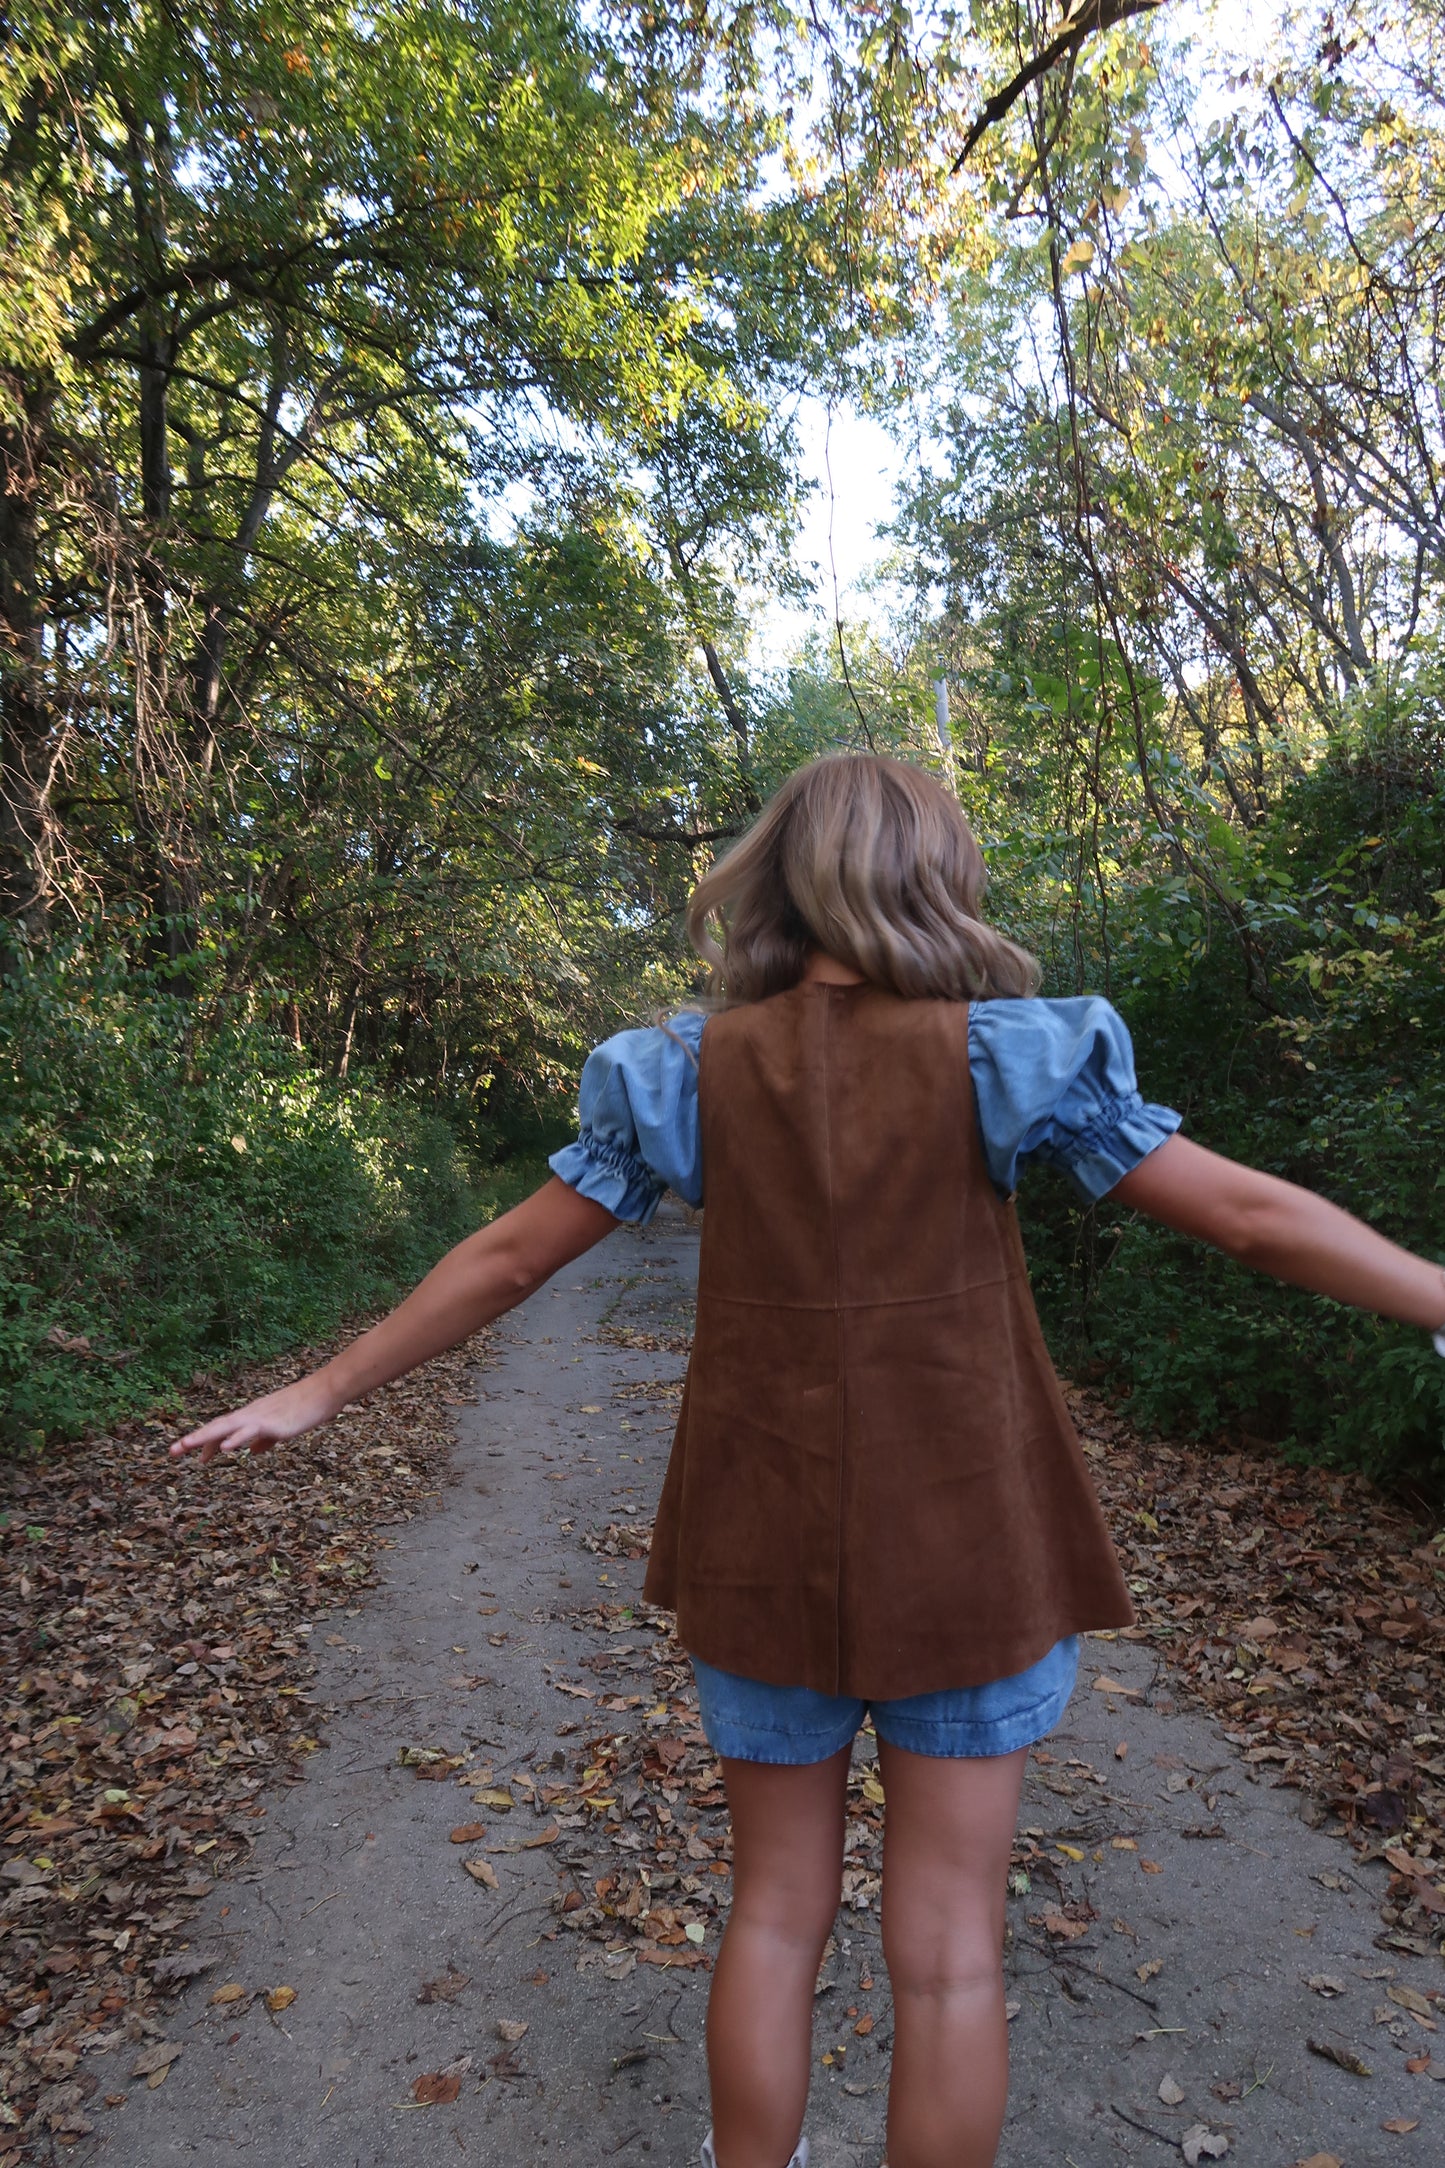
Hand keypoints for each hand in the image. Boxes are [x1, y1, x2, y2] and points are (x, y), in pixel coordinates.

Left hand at [170, 1372, 339, 1465]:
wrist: (324, 1393)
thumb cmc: (304, 1409)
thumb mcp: (280, 1429)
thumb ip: (264, 1440)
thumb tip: (252, 1452)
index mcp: (250, 1417)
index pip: (222, 1430)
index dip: (205, 1443)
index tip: (190, 1456)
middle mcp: (249, 1415)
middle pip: (216, 1427)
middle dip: (193, 1440)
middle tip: (171, 1452)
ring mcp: (259, 1418)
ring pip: (226, 1427)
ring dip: (204, 1437)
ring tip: (186, 1446)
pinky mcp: (272, 1423)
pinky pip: (249, 1431)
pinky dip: (235, 1438)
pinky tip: (223, 1448)